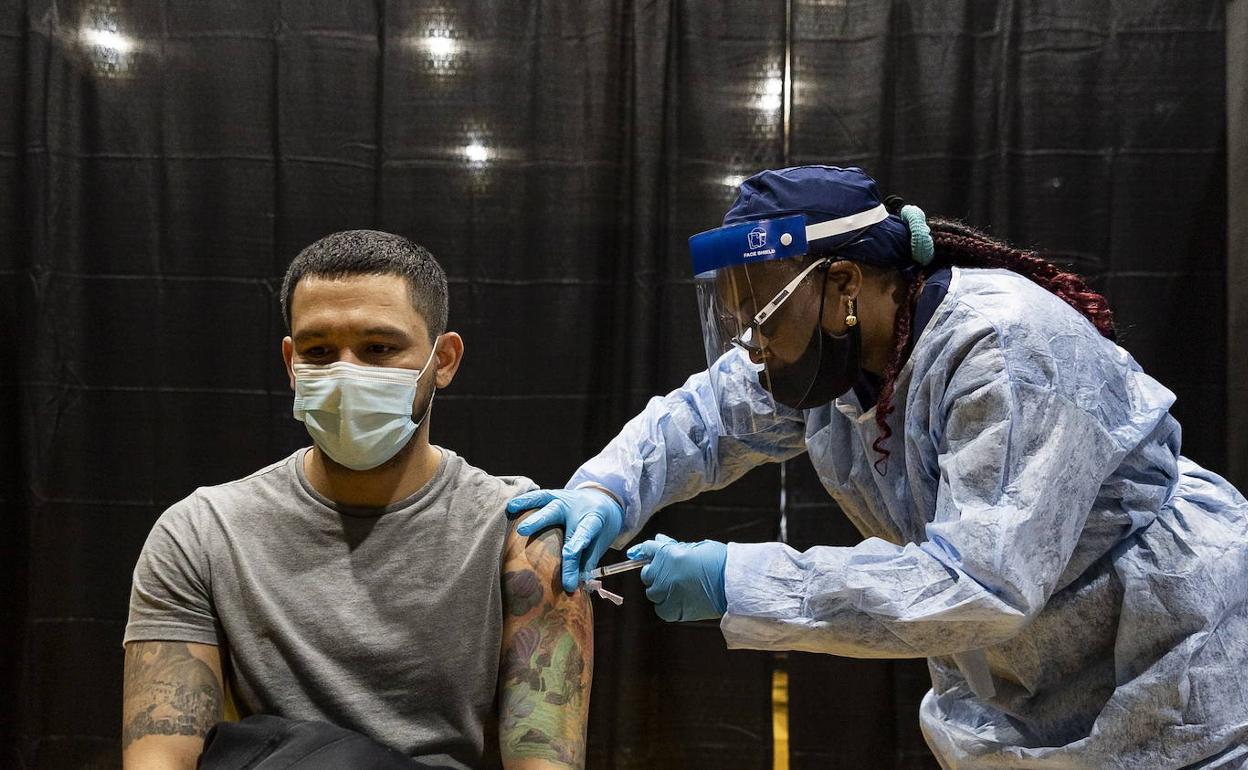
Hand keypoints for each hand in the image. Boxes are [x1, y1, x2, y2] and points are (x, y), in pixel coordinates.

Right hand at [506, 487, 623, 592]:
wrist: (605, 501)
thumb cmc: (600, 528)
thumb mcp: (599, 544)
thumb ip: (586, 562)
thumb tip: (572, 586)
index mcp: (593, 520)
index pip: (581, 541)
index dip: (573, 563)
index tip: (568, 583)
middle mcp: (576, 507)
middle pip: (557, 513)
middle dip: (540, 521)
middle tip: (523, 530)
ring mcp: (565, 499)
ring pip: (546, 499)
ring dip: (527, 504)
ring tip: (512, 508)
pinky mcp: (555, 495)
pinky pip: (539, 496)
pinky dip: (525, 499)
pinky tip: (511, 505)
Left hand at [628, 534, 726, 621]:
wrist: (733, 584)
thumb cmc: (718, 561)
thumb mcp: (696, 547)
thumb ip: (674, 546)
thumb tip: (659, 539)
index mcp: (667, 553)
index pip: (647, 549)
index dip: (645, 552)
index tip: (642, 555)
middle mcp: (662, 573)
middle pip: (647, 574)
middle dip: (656, 573)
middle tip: (672, 575)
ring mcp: (666, 592)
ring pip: (653, 593)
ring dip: (661, 590)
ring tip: (680, 589)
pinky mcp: (672, 610)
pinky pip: (660, 608)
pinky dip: (667, 606)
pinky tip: (681, 601)